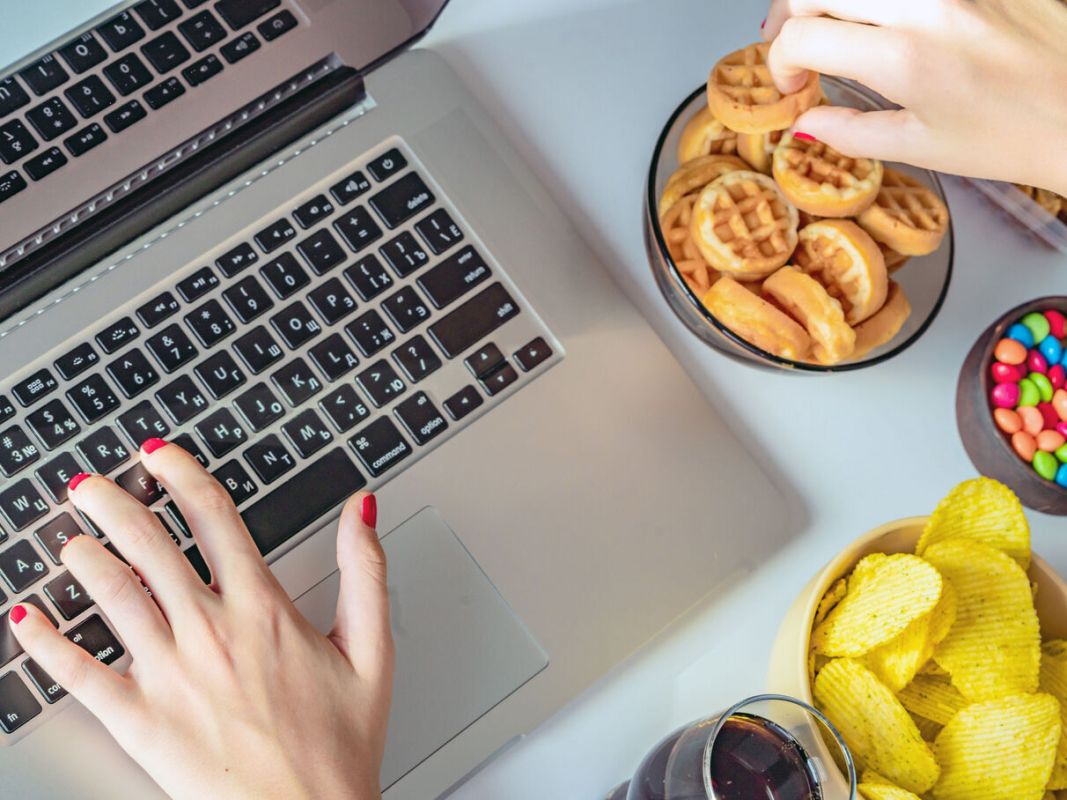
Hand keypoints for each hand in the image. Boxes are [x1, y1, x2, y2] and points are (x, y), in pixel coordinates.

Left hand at [8, 441, 392, 799]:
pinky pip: (78, 675)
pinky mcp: (139, 720)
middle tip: (90, 485)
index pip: (214, 518)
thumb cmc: (339, 744)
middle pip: (149, 545)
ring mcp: (169, 674)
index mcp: (262, 609)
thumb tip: (361, 508)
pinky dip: (45, 644)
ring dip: (83, 557)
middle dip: (114, 504)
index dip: (183, 475)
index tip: (161, 456)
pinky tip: (26, 620)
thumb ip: (366, 570)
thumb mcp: (372, 649)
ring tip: (68, 535)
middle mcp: (209, 631)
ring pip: (112, 595)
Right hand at [762, 0, 1066, 194]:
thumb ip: (849, 132)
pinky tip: (878, 15)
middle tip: (793, 46)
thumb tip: (804, 123)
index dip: (779, 63)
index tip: (792, 85)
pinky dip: (880, 0)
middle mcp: (927, 7)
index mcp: (904, 58)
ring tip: (831, 24)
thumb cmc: (1014, 137)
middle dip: (790, 17)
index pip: (802, 37)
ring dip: (831, 0)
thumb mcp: (920, 147)